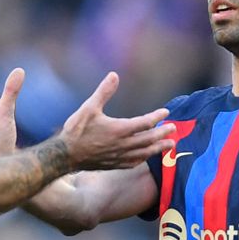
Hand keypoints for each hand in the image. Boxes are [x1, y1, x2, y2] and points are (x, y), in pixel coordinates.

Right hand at [59, 72, 173, 170]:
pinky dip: (144, 158)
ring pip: (145, 153)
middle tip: (173, 129)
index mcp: (119, 129)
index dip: (157, 117)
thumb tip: (114, 75)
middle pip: (149, 139)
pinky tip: (148, 156)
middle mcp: (123, 144)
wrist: (64, 155)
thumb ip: (104, 92)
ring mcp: (119, 156)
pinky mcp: (114, 164)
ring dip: (159, 148)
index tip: (165, 112)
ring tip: (170, 145)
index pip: (145, 123)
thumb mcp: (89, 107)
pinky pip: (134, 162)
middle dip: (163, 133)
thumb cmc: (76, 130)